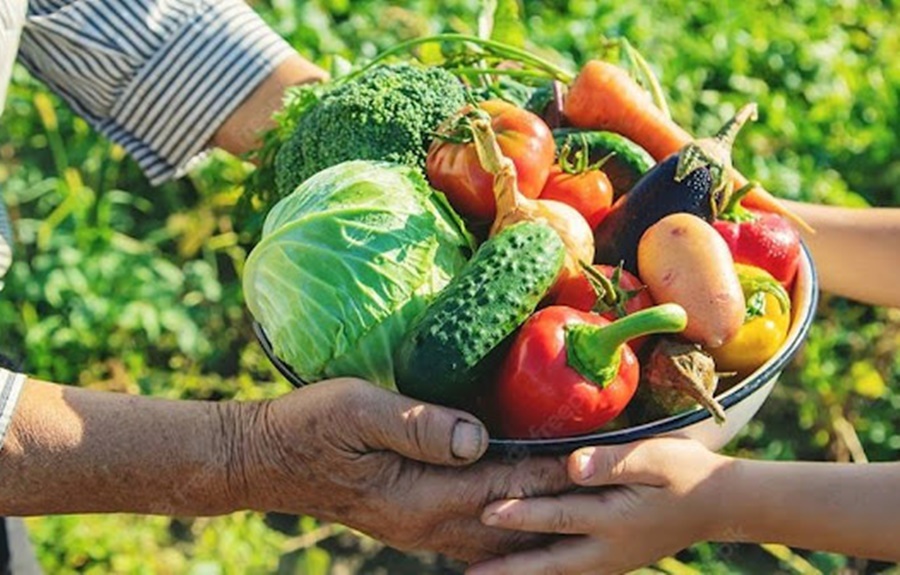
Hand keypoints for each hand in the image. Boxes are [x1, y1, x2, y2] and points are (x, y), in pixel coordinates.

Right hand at [234, 378, 572, 562]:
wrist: (267, 460)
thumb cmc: (311, 428)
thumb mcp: (358, 412)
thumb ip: (417, 425)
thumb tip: (476, 437)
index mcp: (421, 496)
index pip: (508, 484)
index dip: (557, 471)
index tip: (602, 458)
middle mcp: (427, 522)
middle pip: (512, 516)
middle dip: (563, 500)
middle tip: (611, 484)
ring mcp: (419, 527)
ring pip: (496, 532)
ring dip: (539, 518)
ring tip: (581, 503)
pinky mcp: (411, 519)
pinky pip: (472, 531)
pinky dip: (507, 525)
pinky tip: (523, 516)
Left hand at [467, 437, 733, 574]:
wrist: (720, 504)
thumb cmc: (685, 472)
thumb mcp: (656, 458)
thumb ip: (613, 462)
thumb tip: (572, 465)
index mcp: (614, 520)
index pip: (558, 517)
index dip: (521, 514)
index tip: (487, 513)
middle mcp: (607, 550)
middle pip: (549, 562)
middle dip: (508, 568)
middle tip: (470, 574)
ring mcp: (610, 561)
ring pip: (557, 571)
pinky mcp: (611, 560)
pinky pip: (570, 569)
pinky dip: (543, 570)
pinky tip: (521, 568)